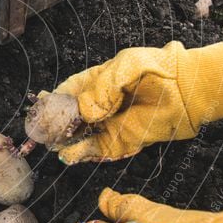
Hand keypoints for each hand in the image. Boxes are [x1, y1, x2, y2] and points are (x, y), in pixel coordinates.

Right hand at [54, 42, 196, 163]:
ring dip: (60, 142)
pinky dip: (79, 154)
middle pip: (63, 119)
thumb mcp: (124, 67)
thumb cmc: (156, 70)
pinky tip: (68, 155)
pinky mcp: (116, 143)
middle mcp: (94, 107)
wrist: (185, 91)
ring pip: (73, 137)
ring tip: (51, 143)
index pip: (62, 95)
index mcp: (91, 84)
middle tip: (40, 132)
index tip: (37, 108)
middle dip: (50, 126)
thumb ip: (101, 88)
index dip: (48, 103)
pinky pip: (92, 150)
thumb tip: (86, 112)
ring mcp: (104, 126)